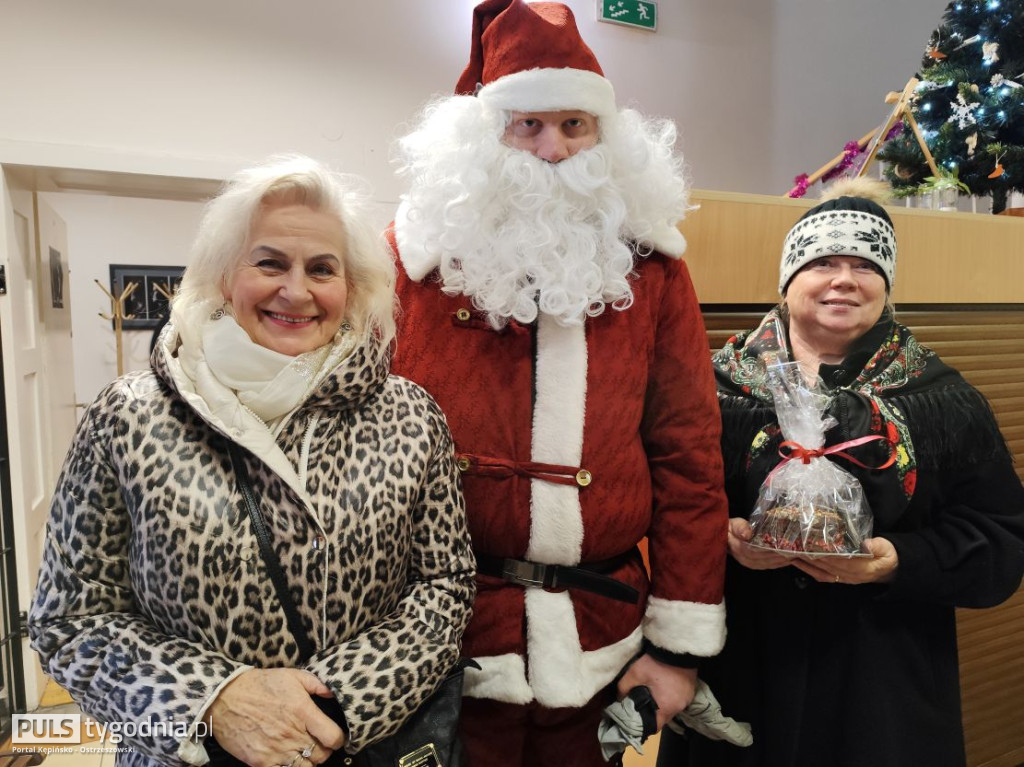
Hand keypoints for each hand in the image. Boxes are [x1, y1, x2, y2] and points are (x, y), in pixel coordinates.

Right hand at [206, 668, 345, 765]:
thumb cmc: (260, 685)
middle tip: (318, 744)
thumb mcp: (292, 675)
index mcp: (303, 712)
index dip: (338, 739)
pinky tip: (287, 760)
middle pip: (321, 756)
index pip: (333, 737)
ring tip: (302, 753)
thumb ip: (317, 684)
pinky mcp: (260, 762)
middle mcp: (292, 734)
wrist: (225, 697)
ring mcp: (276, 750)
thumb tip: (333, 694)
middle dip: (324, 751)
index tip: (335, 737)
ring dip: (308, 762)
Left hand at [616, 654, 697, 729]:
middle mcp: (679, 707)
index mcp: (666, 707)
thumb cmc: (655, 664)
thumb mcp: (635, 673)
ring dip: (663, 704)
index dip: (645, 726)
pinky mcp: (691, 689)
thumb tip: (619, 698)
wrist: (677, 647)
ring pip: (672, 708)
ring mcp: (687, 698)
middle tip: (642, 705)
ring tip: (653, 695)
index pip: (655, 727)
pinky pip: (679, 699)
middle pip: (664, 717)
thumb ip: (624, 687)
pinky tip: (664, 687)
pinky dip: (671, 696)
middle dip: (653, 713)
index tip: (637, 720)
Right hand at [727, 518, 795, 570]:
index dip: (769, 551)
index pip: (755, 552)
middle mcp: (744, 558)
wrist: (725, 535)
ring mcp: (748, 562)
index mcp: (739, 548)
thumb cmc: (731, 528)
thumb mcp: (734, 524)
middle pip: (763, 560)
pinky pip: (765, 565)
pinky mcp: (752, 564)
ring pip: (766, 564)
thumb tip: (747, 535)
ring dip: (779, 562)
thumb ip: (740, 527)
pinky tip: (785, 561)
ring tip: (792, 557)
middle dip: (778, 557)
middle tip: (792, 553)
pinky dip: (776, 564)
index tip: (781, 548)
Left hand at [791, 537, 898, 584]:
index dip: (825, 554)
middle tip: (795, 546)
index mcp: (862, 568)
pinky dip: (809, 571)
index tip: (812, 545)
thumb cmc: (887, 556)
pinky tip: (799, 563)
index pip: (840, 561)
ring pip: (821, 572)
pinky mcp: (840, 579)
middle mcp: (850, 575)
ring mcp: (844, 579)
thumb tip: (866, 544)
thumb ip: (877, 546)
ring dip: (806, 564)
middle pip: (826, 566)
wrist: (891, 570)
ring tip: (792, 553)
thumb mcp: (887, 548)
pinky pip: (822, 576)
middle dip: (810, 557)